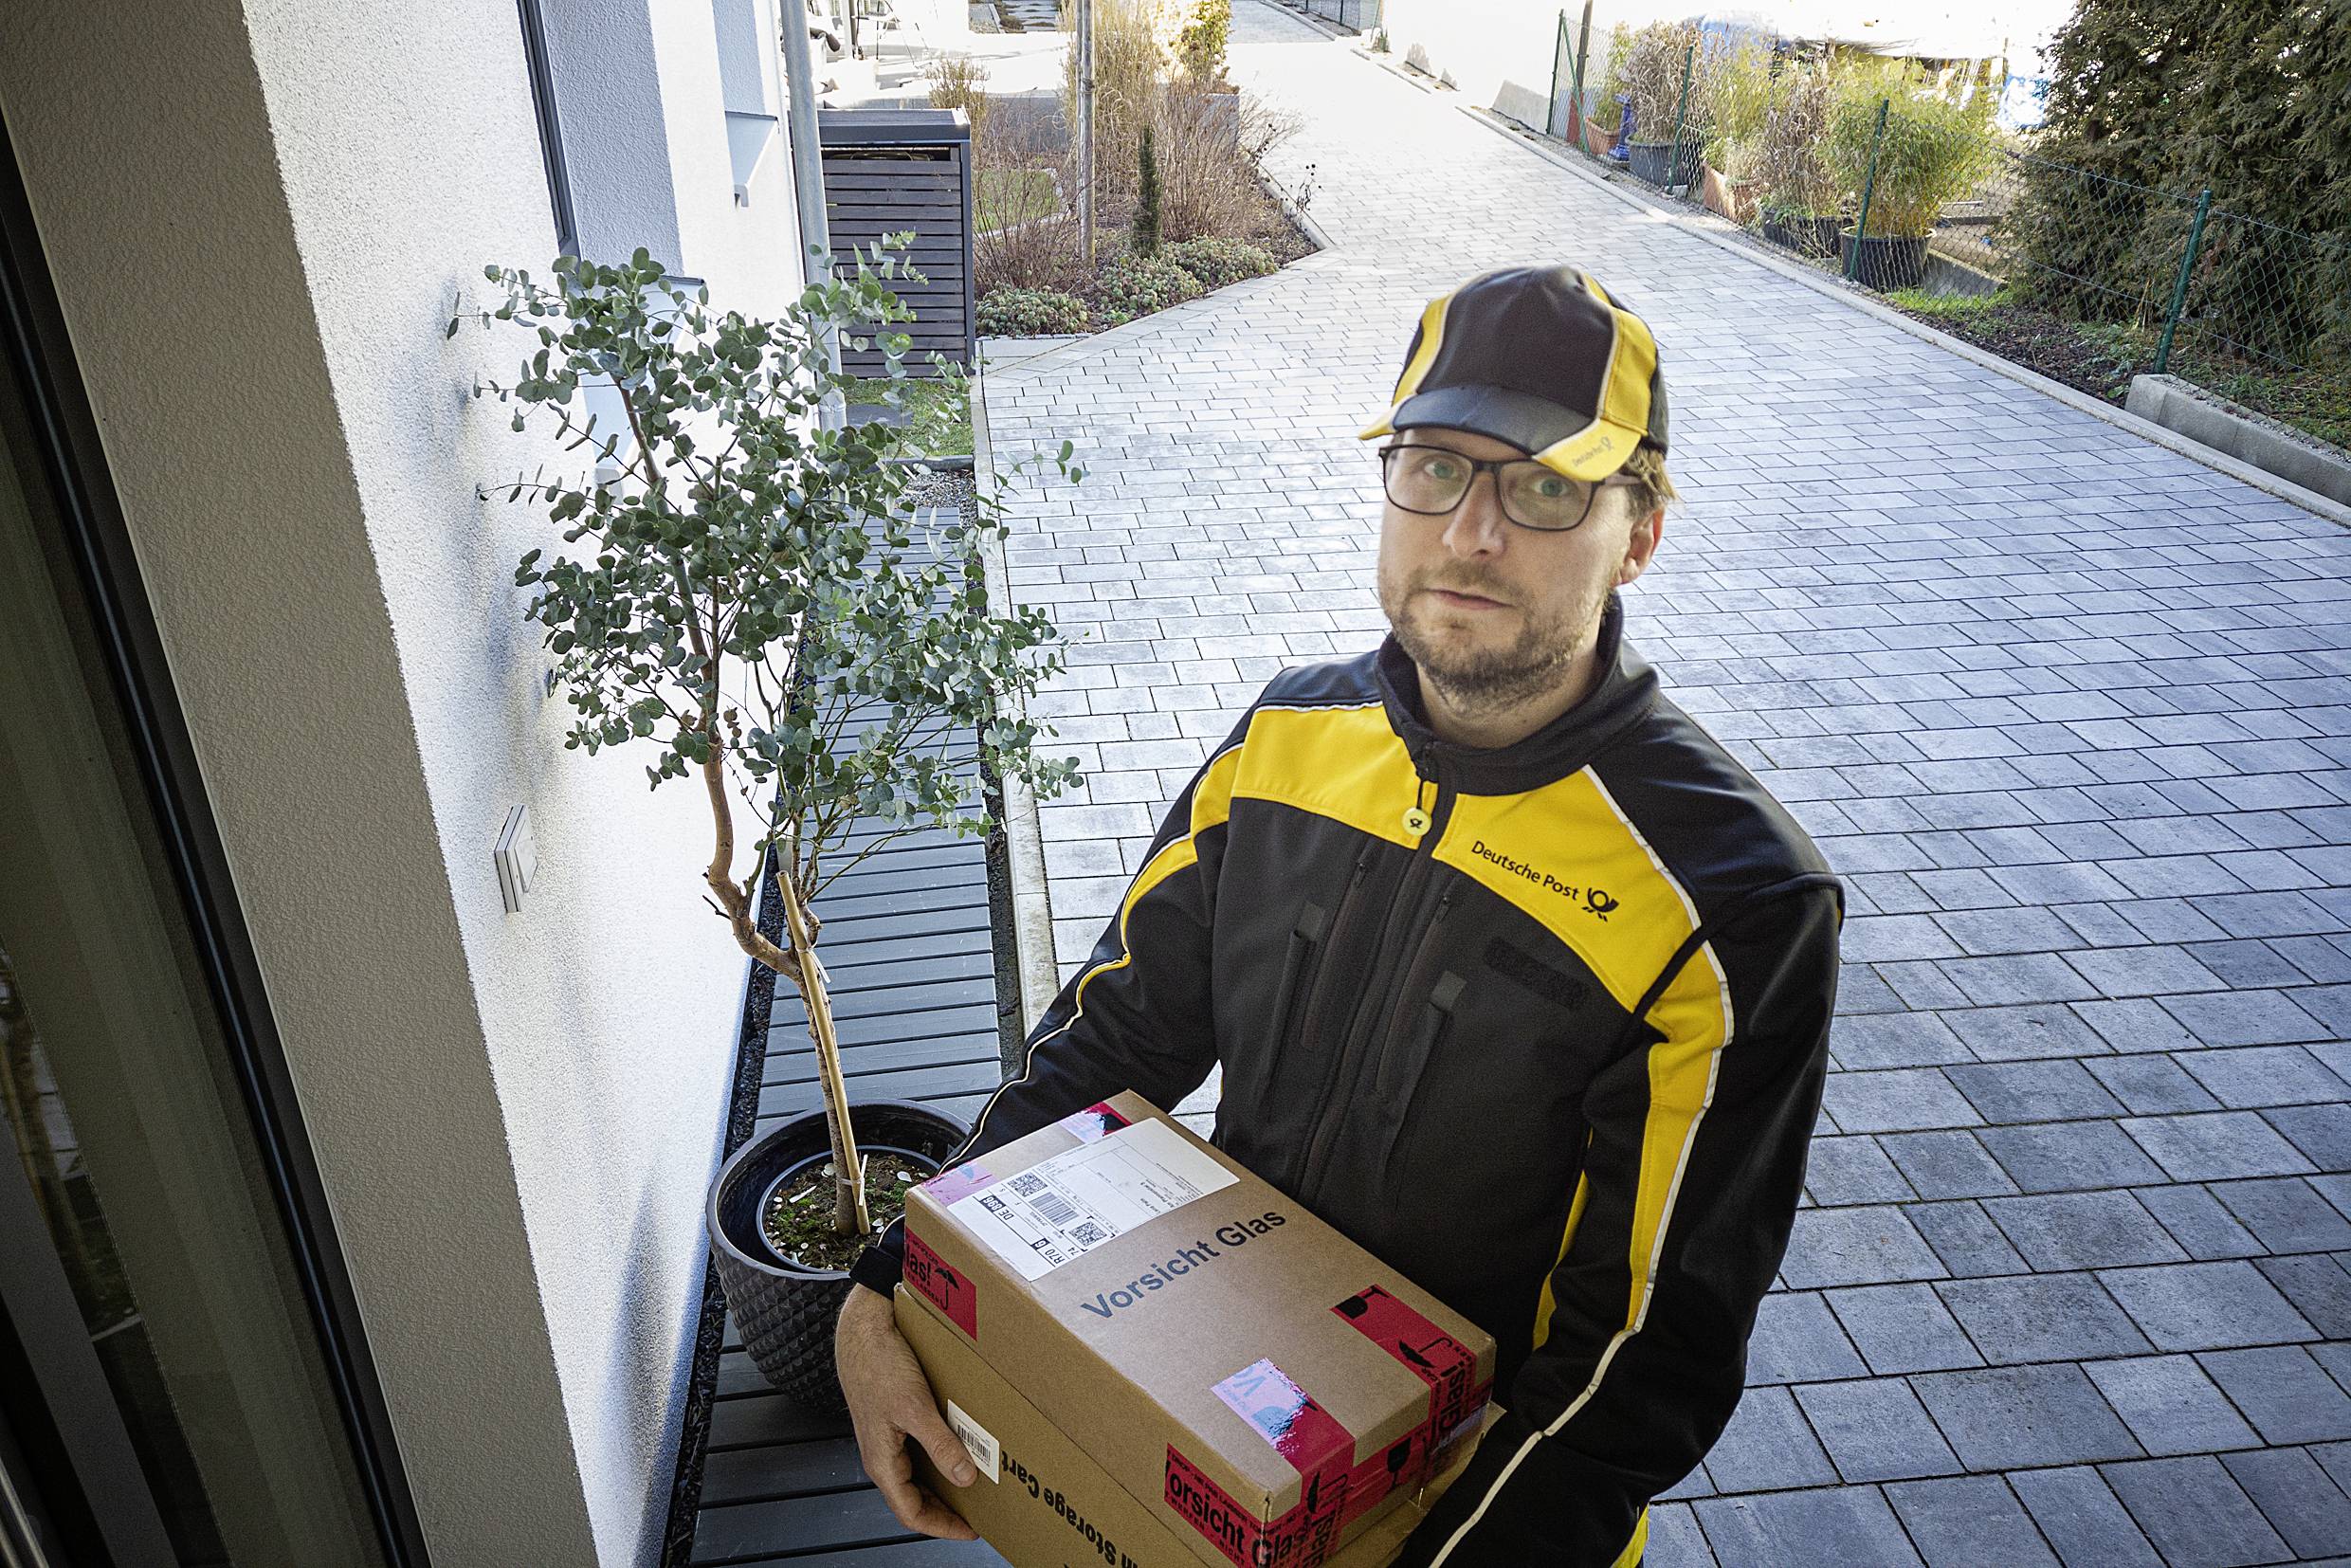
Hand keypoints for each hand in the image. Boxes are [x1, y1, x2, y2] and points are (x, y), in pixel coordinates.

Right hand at [836, 1285, 979, 1539]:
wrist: (861, 1331)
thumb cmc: (880, 1366)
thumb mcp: (915, 1407)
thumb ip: (940, 1445)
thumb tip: (965, 1479)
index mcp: (882, 1462)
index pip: (911, 1514)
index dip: (942, 1527)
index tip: (972, 1531)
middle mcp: (881, 1456)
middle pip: (913, 1501)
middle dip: (943, 1513)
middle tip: (976, 1516)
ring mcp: (885, 1439)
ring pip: (915, 1479)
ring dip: (940, 1488)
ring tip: (971, 1490)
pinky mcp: (892, 1422)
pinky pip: (915, 1455)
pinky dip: (937, 1463)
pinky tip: (956, 1452)